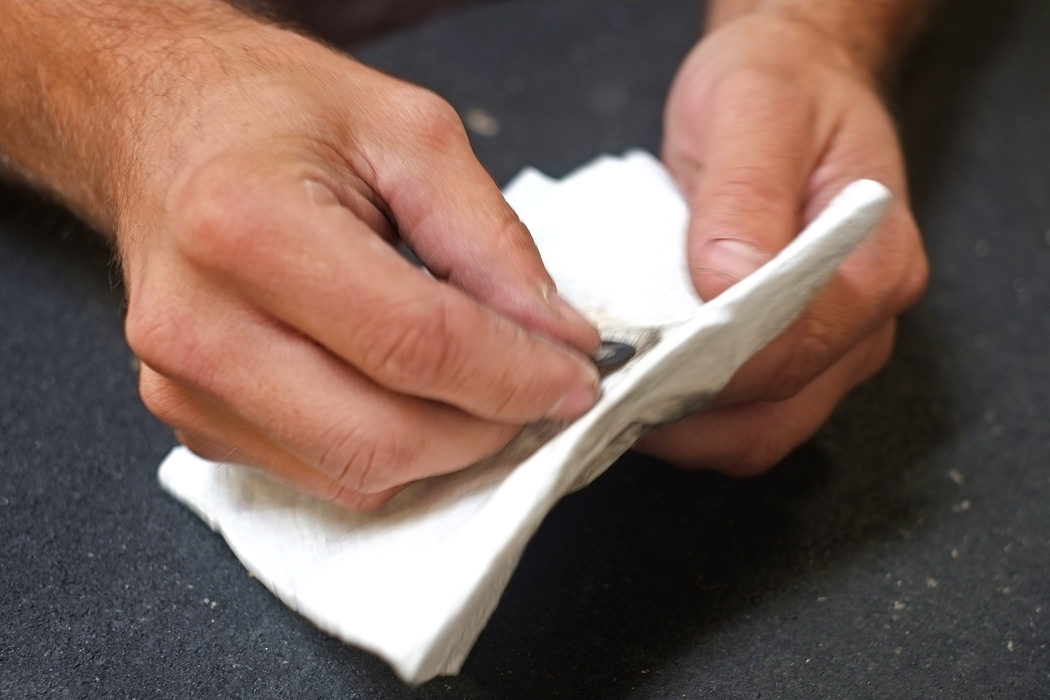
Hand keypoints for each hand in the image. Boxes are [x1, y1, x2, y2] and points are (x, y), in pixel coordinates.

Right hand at [117, 25, 599, 508]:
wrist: (164, 130)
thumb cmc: (275, 116)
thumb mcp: (408, 135)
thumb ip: (491, 242)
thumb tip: (557, 338)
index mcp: (247, 225)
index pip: (414, 344)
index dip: (515, 376)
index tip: (577, 377)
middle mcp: (198, 323)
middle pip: (383, 439)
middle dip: (489, 430)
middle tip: (540, 391)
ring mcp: (183, 385)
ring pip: (356, 478)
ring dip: (447, 451)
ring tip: (481, 388)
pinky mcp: (190, 419)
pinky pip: (321, 477)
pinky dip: (391, 452)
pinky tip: (410, 395)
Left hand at [637, 13, 927, 473]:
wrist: (791, 81)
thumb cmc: (782, 87)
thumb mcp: (755, 107)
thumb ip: (745, 196)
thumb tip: (727, 282)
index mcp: (873, 263)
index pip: (794, 351)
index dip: (711, 371)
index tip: (639, 366)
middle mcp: (860, 323)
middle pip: (776, 417)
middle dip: (687, 418)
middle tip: (607, 392)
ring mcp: (826, 348)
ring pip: (754, 433)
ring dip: (681, 427)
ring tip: (613, 391)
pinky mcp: (787, 355)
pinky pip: (737, 415)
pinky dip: (684, 415)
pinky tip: (637, 383)